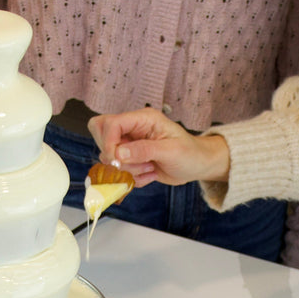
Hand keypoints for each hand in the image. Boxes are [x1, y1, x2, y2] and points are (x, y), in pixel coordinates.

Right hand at [88, 109, 230, 187]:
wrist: (197, 166)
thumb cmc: (190, 153)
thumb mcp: (171, 150)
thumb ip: (144, 150)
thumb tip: (119, 153)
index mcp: (143, 119)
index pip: (111, 123)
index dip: (108, 142)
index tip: (116, 159)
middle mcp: (133, 129)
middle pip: (101, 135)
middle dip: (115, 156)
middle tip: (136, 163)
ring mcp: (130, 145)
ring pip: (108, 157)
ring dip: (127, 169)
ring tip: (150, 168)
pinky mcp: (130, 160)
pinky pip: (118, 171)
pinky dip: (132, 178)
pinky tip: (150, 174)